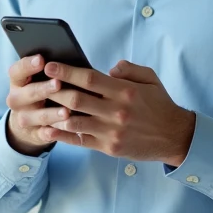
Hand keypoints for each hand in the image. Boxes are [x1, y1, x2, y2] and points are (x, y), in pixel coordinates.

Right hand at [4, 55, 74, 156]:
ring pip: (36, 116)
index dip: (28, 65)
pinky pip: (42, 134)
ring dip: (51, 114)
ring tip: (66, 111)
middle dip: (43, 88)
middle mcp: (16, 99)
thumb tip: (67, 58)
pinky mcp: (34, 134)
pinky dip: (50, 133)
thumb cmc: (43, 91)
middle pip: (27, 93)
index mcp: (18, 81)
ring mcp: (24, 118)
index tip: (42, 59)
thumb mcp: (40, 79)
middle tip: (58, 83)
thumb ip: (50, 70)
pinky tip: (58, 131)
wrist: (32, 123)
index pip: (17, 71)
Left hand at [41, 60, 195, 165]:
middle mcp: (116, 111)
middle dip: (54, 89)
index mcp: (124, 91)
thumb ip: (128, 69)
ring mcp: (111, 131)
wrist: (174, 136)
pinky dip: (62, 135)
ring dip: (54, 113)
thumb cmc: (160, 104)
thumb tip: (108, 69)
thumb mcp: (150, 79)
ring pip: (74, 121)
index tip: (50, 65)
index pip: (89, 78)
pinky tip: (49, 128)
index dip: (66, 71)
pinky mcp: (109, 147)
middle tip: (37, 82)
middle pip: (76, 99)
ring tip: (39, 105)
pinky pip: (80, 140)